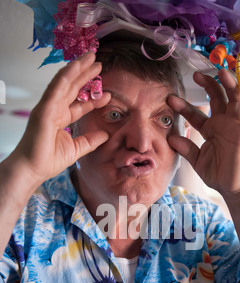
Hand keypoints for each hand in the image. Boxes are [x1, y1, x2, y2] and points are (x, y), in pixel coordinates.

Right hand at [11, 52, 110, 186]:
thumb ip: (90, 141)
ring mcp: (48, 107)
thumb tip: (106, 135)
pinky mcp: (44, 108)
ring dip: (77, 68)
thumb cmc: (48, 161)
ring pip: (64, 82)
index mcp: (60, 119)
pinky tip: (76, 66)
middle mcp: (53, 109)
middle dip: (85, 75)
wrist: (32, 169)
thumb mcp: (76, 149)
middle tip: (99, 63)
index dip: (93, 99)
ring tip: (90, 57)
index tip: (107, 94)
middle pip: (72, 88)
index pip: (79, 105)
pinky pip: (56, 88)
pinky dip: (66, 76)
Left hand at [167, 68, 239, 196]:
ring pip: (235, 100)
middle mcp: (222, 123)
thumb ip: (185, 148)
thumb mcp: (196, 160)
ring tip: (222, 72)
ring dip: (230, 85)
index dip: (183, 106)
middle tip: (196, 74)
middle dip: (208, 85)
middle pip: (217, 98)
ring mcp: (234, 127)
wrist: (229, 187)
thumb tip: (171, 138)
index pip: (195, 113)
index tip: (170, 99)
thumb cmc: (215, 172)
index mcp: (210, 128)